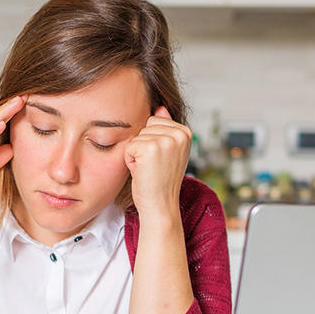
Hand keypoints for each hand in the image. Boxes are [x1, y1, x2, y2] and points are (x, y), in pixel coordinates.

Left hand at [123, 106, 191, 220]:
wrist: (160, 206)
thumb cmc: (161, 181)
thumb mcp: (167, 152)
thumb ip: (165, 129)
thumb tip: (160, 108)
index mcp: (185, 132)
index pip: (154, 122)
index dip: (151, 142)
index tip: (160, 161)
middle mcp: (179, 134)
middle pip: (144, 127)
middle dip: (143, 147)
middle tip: (153, 167)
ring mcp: (165, 141)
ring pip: (136, 137)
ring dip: (136, 155)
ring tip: (148, 170)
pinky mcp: (150, 148)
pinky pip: (129, 147)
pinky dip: (130, 161)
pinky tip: (142, 172)